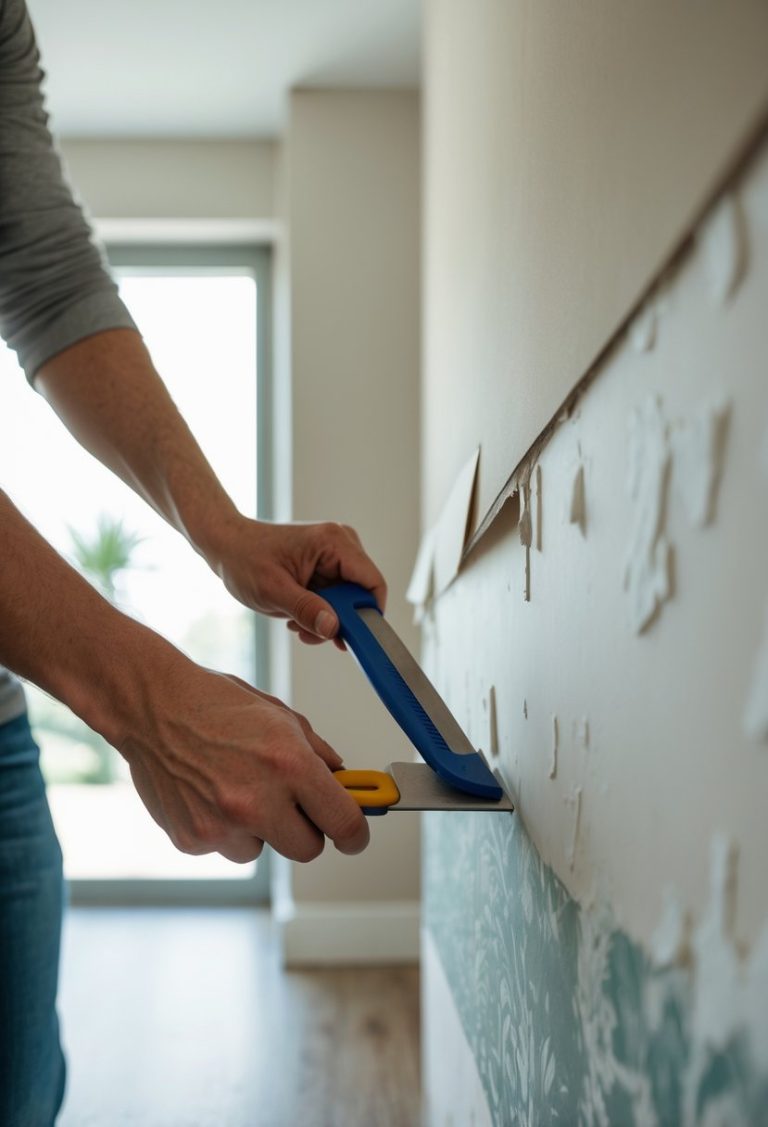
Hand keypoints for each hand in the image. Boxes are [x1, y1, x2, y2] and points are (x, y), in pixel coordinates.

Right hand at [118, 655, 369, 863]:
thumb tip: (343, 781)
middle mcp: (257, 800)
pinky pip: (225, 846)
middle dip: (307, 829)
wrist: (152, 708)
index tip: (355, 837)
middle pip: (308, 849)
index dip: (355, 834)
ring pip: (262, 849)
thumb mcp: (280, 716)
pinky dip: (223, 827)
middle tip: (292, 805)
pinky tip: (208, 792)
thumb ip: (317, 753)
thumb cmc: (215, 705)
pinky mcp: (193, 840)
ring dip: (259, 829)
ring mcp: (222, 825)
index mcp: (288, 764)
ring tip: (236, 787)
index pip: (342, 821)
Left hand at [209, 518, 386, 647]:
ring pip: (349, 600)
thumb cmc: (244, 559)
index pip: (372, 582)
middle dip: (339, 620)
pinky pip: (336, 596)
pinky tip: (298, 616)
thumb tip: (334, 628)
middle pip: (360, 595)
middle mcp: (341, 543)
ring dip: (326, 618)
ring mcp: (334, 554)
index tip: (351, 638)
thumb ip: (307, 610)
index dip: (368, 614)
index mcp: (334, 542)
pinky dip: (321, 611)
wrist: (226, 545)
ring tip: (297, 624)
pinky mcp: (327, 564)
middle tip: (309, 633)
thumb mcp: (273, 591)